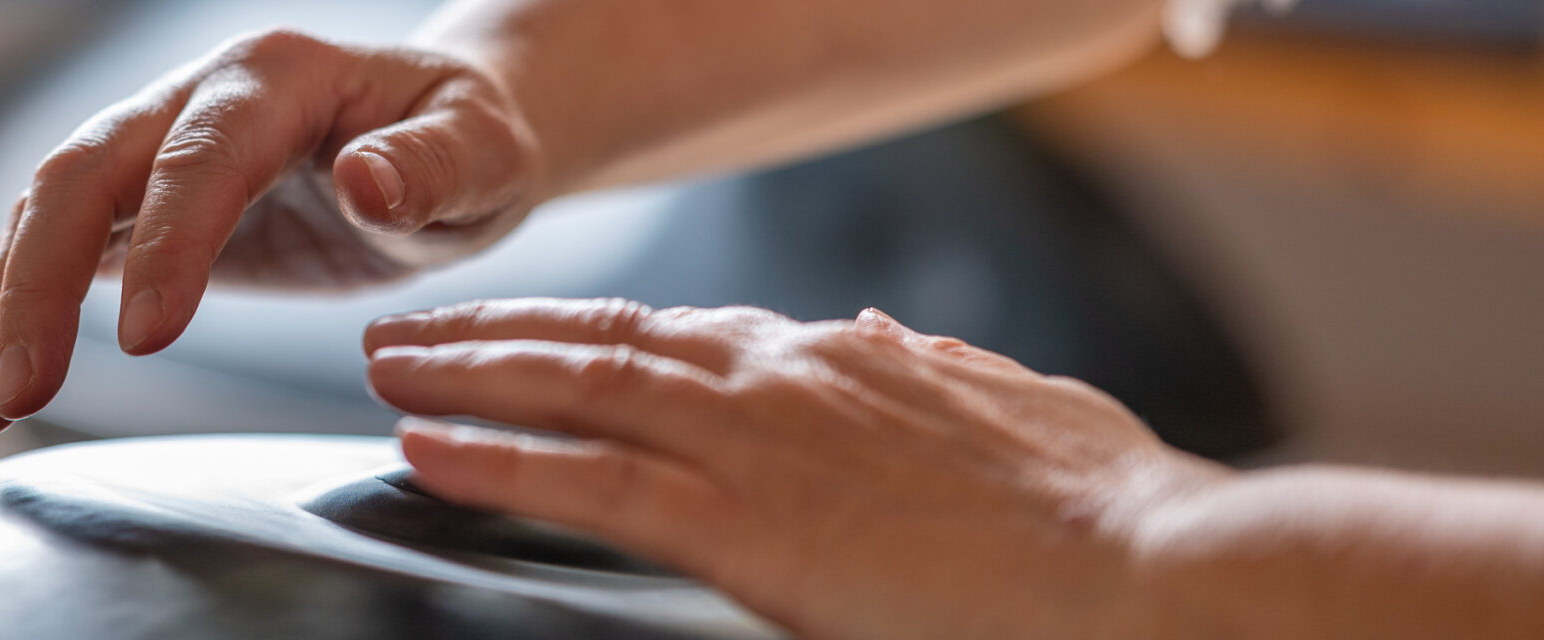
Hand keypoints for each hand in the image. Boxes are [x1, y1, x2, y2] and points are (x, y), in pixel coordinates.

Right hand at [0, 28, 547, 432]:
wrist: (446, 134)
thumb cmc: (474, 141)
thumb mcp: (485, 153)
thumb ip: (433, 164)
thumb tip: (366, 181)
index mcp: (278, 77)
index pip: (202, 154)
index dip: (169, 240)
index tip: (146, 338)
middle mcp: (196, 96)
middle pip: (85, 172)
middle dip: (41, 280)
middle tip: (24, 390)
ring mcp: (156, 145)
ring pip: (50, 209)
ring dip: (6, 304)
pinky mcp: (142, 204)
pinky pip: (58, 247)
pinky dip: (16, 312)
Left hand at [361, 298, 1230, 638]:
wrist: (1155, 574)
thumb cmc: (1109, 518)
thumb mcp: (1027, 414)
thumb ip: (945, 373)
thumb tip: (896, 338)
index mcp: (848, 364)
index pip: (687, 334)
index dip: (595, 332)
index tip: (533, 332)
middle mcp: (787, 380)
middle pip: (607, 341)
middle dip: (501, 335)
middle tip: (416, 334)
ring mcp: (759, 444)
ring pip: (577, 391)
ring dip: (470, 378)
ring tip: (388, 373)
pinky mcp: (746, 526)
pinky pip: (588, 482)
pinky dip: (498, 461)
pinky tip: (431, 450)